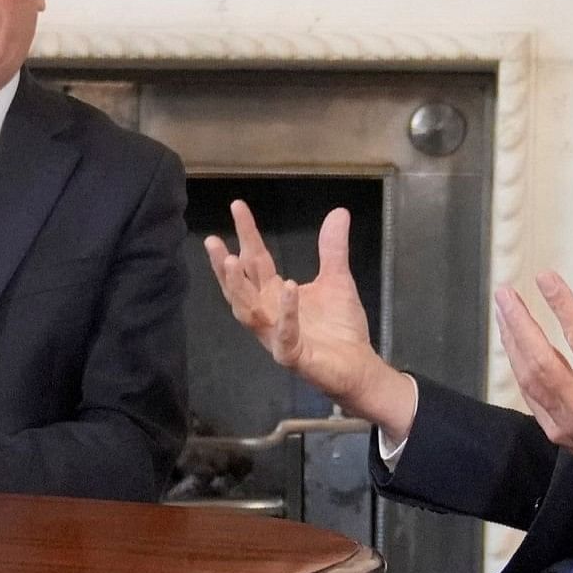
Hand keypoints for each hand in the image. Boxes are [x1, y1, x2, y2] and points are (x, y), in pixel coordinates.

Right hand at [203, 201, 416, 438]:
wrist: (359, 367)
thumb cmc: (341, 328)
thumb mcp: (337, 279)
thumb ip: (332, 248)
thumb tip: (339, 212)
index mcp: (274, 295)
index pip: (255, 261)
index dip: (246, 234)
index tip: (237, 206)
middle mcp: (269, 314)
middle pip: (240, 287)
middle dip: (225, 265)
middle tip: (213, 241)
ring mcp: (276, 336)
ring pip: (248, 312)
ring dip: (239, 288)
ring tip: (233, 262)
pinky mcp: (292, 356)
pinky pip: (284, 336)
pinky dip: (286, 313)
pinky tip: (288, 287)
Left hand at [494, 272, 572, 505]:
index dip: (562, 305)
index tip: (544, 278)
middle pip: (541, 359)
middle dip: (519, 324)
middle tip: (504, 294)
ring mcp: (566, 422)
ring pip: (529, 379)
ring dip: (512, 344)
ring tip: (503, 314)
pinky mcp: (557, 434)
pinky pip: (531, 398)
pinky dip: (520, 371)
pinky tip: (512, 348)